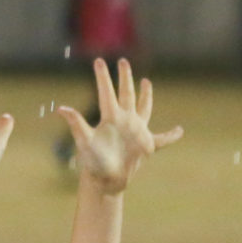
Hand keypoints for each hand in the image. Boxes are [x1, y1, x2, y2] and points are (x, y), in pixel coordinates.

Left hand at [55, 57, 182, 195]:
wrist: (105, 181)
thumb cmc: (93, 162)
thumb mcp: (85, 142)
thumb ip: (76, 124)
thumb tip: (61, 109)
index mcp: (110, 118)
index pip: (106, 92)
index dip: (102, 77)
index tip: (98, 61)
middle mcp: (123, 120)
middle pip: (126, 93)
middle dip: (125, 77)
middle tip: (123, 61)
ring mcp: (136, 131)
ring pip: (143, 107)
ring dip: (146, 95)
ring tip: (146, 82)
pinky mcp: (145, 145)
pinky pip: (162, 139)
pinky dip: (171, 136)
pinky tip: (180, 131)